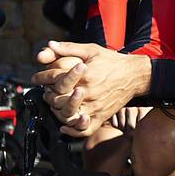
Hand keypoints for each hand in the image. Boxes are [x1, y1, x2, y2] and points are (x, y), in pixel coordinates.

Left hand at [33, 41, 151, 137]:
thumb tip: (50, 45)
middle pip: (57, 99)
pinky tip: (66, 126)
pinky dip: (73, 130)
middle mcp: (89, 93)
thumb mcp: (92, 50)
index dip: (42, 77)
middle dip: (48, 94)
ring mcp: (95, 106)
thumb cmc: (114, 62)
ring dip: (56, 110)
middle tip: (47, 90)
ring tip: (55, 103)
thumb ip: (69, 48)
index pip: (54, 79)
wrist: (136, 75)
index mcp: (85, 76)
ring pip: (67, 115)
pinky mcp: (102, 115)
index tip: (38, 77)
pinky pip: (84, 129)